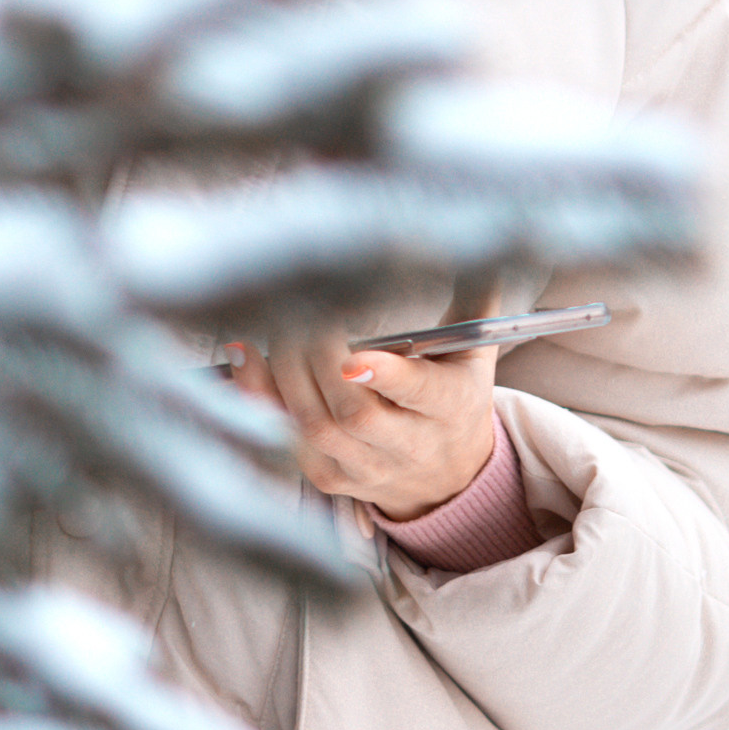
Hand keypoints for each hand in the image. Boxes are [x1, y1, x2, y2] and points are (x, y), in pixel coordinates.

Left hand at [225, 326, 499, 522]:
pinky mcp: (332, 478)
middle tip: (294, 312)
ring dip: (281, 378)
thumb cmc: (452, 398)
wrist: (445, 477)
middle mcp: (410, 446)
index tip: (353, 353)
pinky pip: (289, 445)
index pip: (419, 394)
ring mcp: (367, 467)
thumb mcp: (474, 353)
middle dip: (316, 360)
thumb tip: (482, 250)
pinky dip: (262, 402)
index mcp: (450, 408)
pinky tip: (246, 360)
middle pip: (355, 411)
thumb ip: (475, 305)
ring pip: (317, 429)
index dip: (385, 376)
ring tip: (264, 330)